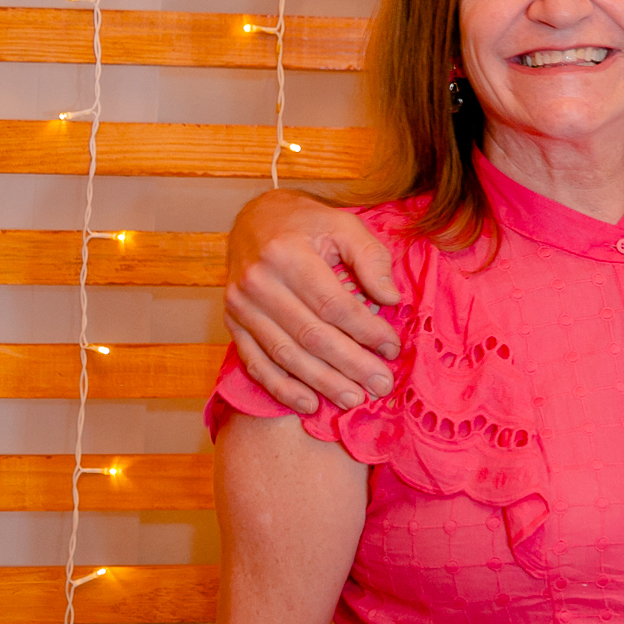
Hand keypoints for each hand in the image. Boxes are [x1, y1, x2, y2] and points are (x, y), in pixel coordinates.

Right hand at [223, 189, 402, 413]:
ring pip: (286, 355)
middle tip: (381, 385)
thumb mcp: (345, 224)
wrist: (254, 219)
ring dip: (322, 383)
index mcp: (287, 253)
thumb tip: (391, 298)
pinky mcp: (231, 323)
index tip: (392, 348)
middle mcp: (258, 282)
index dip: (366, 330)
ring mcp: (240, 305)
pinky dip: (282, 388)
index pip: (333, 305)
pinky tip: (309, 404)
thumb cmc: (308, 224)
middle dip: (350, 365)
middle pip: (311, 335)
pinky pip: (256, 363)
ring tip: (354, 399)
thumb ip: (371, 258)